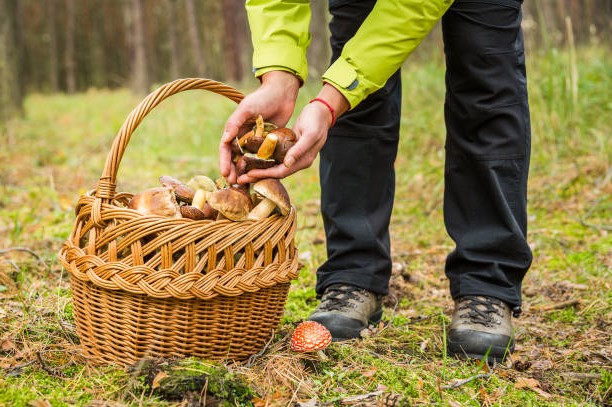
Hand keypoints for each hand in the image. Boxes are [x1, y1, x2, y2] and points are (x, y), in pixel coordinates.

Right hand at [219, 71, 299, 183]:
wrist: (282, 94)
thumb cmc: (262, 98)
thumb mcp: (247, 108)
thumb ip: (235, 122)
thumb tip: (225, 139)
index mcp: (235, 129)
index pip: (226, 148)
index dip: (224, 161)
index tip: (225, 173)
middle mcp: (243, 136)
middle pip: (235, 157)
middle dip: (233, 170)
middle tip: (234, 183)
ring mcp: (255, 141)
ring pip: (247, 160)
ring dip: (245, 172)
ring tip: (244, 184)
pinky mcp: (267, 144)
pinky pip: (262, 158)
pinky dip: (259, 167)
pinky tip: (260, 176)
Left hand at [235, 83, 349, 183]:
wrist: (322, 112)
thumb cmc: (316, 121)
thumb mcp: (309, 134)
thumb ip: (299, 150)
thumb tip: (287, 164)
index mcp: (304, 160)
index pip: (281, 172)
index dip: (265, 174)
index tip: (249, 175)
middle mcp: (298, 161)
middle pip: (276, 173)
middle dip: (259, 176)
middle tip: (241, 178)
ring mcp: (294, 156)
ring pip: (274, 166)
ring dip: (260, 169)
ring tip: (244, 171)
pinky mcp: (290, 149)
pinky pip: (275, 158)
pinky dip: (264, 160)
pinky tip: (253, 158)